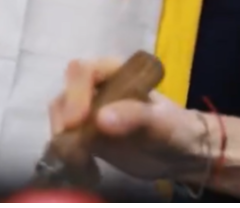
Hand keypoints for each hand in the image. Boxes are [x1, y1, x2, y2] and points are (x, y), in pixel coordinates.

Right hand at [49, 58, 210, 182]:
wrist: (179, 154)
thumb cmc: (174, 130)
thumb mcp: (161, 123)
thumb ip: (135, 116)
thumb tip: (100, 119)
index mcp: (112, 72)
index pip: (82, 72)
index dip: (75, 94)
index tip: (76, 122)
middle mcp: (93, 86)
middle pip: (65, 94)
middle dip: (64, 120)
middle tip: (73, 146)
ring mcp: (85, 109)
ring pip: (60, 117)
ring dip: (64, 139)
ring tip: (82, 161)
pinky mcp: (81, 132)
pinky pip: (64, 137)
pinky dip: (68, 152)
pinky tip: (87, 167)